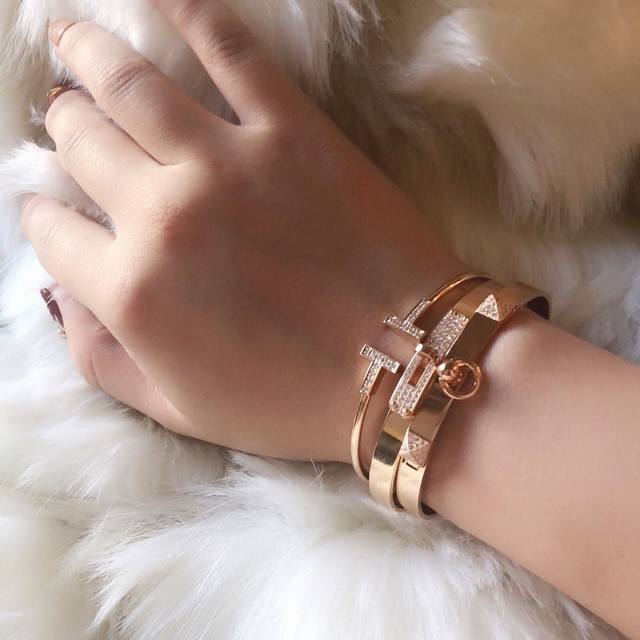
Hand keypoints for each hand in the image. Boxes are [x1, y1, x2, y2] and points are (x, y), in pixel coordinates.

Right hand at [23, 0, 463, 463]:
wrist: (403, 369)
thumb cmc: (293, 401)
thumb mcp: (180, 409)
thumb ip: (102, 359)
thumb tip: (61, 298)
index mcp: (132, 292)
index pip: (52, 232)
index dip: (47, 219)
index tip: (58, 211)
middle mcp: (163, 216)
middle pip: (83, 142)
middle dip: (65, 128)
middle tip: (70, 119)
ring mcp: (228, 163)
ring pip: (130, 83)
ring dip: (89, 53)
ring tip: (72, 39)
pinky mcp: (293, 131)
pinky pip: (230, 47)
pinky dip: (189, 9)